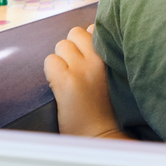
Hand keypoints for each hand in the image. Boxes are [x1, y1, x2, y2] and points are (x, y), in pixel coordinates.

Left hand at [44, 25, 126, 139]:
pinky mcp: (66, 82)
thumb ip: (104, 55)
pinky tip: (59, 85)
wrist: (103, 137)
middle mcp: (98, 60)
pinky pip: (50, 61)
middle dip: (72, 48)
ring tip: (68, 77)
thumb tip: (88, 33)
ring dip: (61, 60)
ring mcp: (81, 70)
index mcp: (113, 57)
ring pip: (61, 45)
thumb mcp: (115, 74)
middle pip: (75, 33)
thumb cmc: (110, 109)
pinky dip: (51, 72)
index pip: (94, 28)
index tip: (87, 57)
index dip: (87, 41)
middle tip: (75, 67)